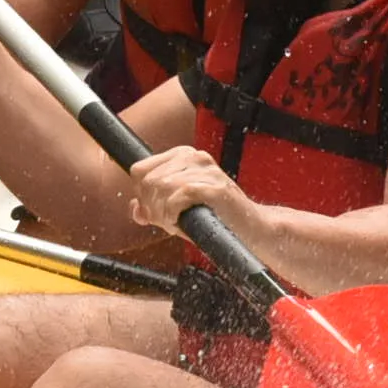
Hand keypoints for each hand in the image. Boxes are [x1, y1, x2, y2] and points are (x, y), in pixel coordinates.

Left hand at [123, 141, 247, 242]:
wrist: (251, 230)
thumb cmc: (217, 220)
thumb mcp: (178, 212)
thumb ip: (155, 209)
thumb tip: (135, 208)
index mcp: (183, 157)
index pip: (140, 169)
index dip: (141, 194)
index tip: (154, 210)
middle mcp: (194, 158)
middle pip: (148, 181)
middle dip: (151, 206)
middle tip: (166, 220)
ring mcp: (206, 170)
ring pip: (162, 187)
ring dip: (163, 213)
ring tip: (176, 222)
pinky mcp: (215, 187)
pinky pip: (179, 195)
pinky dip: (173, 213)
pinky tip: (181, 221)